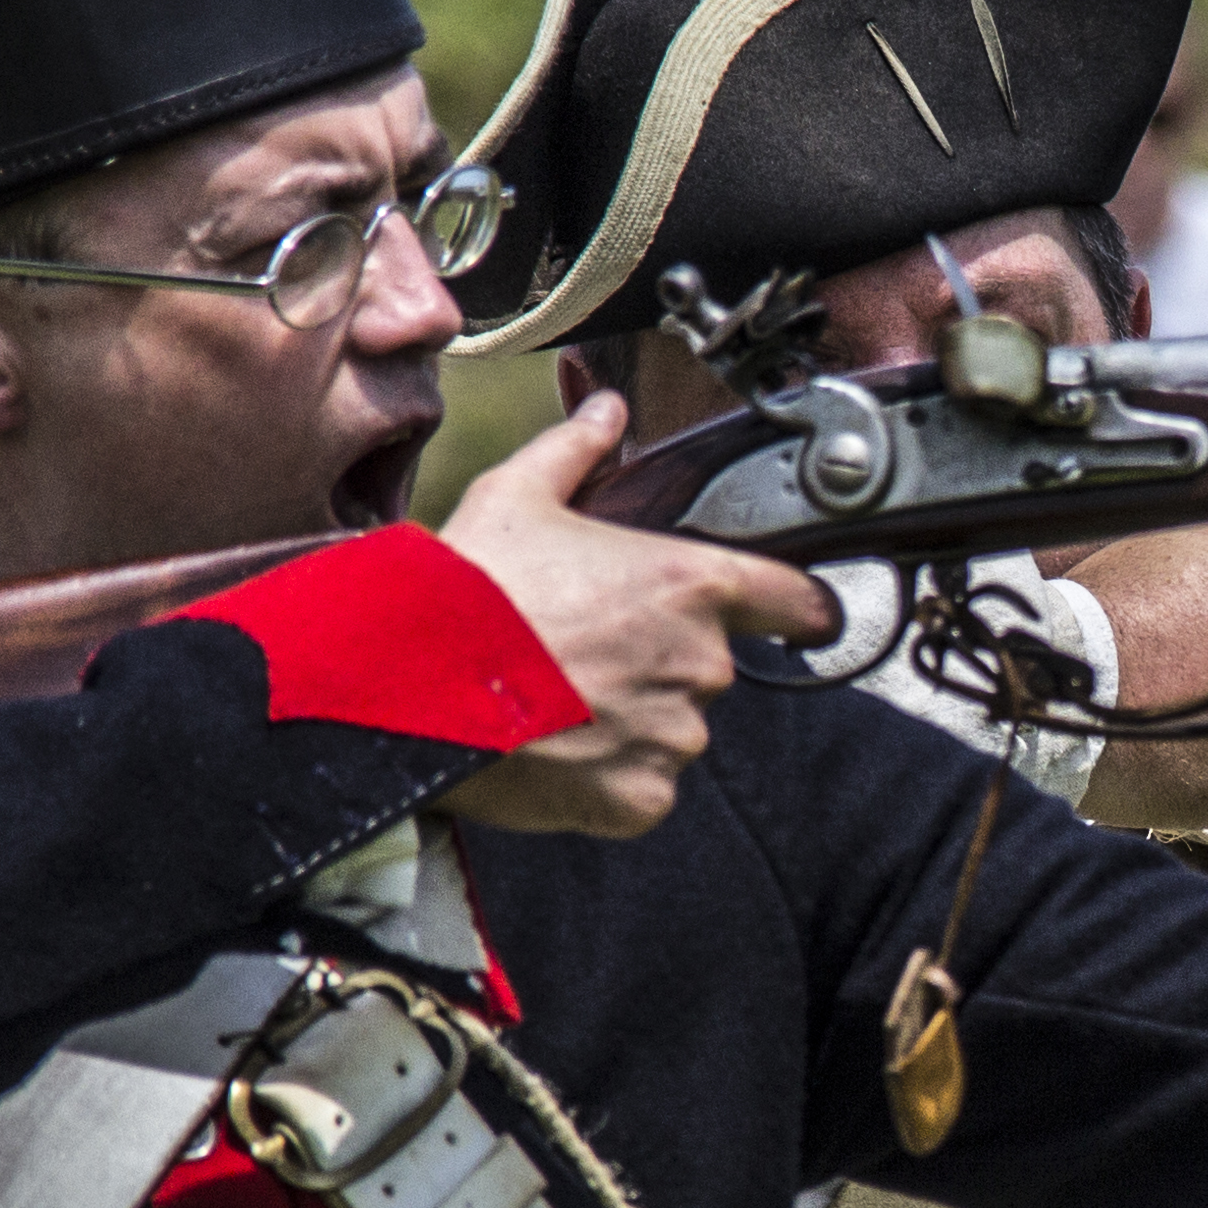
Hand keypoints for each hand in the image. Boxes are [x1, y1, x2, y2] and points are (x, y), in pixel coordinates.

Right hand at [434, 395, 840, 837]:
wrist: (409, 685)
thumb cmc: (469, 588)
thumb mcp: (518, 496)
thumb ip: (578, 450)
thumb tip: (605, 409)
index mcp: (693, 583)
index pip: (798, 601)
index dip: (795, 608)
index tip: (792, 616)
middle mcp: (701, 663)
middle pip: (710, 664)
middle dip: (662, 659)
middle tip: (589, 648)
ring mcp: (674, 737)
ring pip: (674, 726)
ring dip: (634, 717)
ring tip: (560, 697)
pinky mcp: (641, 798)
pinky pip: (644, 787)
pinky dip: (609, 775)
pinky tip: (555, 745)